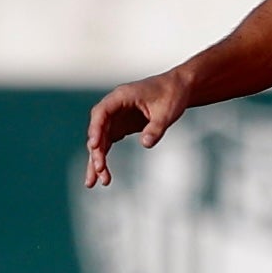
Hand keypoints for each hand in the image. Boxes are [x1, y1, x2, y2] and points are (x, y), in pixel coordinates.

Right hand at [83, 73, 189, 187]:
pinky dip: (104, 158)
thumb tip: (146, 144)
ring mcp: (115, 118)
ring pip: (100, 140)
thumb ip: (156, 128)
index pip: (102, 112)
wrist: (177, 89)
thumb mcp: (167, 112)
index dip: (95, 129)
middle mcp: (114, 107)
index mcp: (121, 96)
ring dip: (97, 160)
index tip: (93, 146)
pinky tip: (103, 176)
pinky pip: (107, 144)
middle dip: (96, 151)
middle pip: (97, 129)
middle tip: (99, 170)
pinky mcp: (120, 126)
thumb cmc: (172, 96)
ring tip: (94, 183)